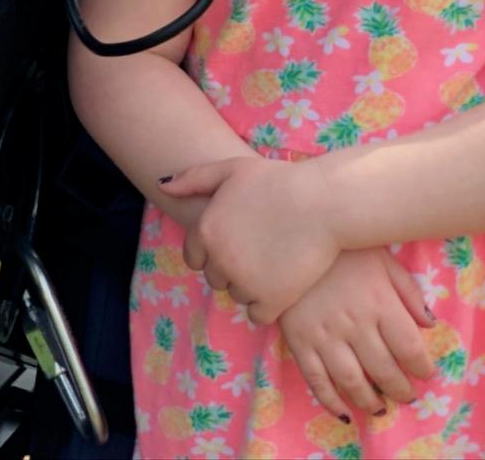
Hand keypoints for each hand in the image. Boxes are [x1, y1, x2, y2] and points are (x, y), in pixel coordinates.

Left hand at [162, 155, 339, 322]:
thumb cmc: (278, 181)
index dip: (213, 250)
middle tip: (259, 247)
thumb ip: (193, 178)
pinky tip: (283, 280)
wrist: (322, 203)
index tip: (237, 240)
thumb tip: (162, 185)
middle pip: (216, 278)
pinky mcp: (271, 301)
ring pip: (237, 296)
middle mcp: (219, 260)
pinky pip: (258, 315)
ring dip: (251, 285)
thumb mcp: (231, 169)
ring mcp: (244, 283)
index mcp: (206, 230)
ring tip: (274, 259)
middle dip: (232, 267)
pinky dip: (269, 303)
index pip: (194, 257)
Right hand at [278, 249, 435, 423]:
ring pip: (352, 383)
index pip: (410, 348)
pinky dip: (331, 403)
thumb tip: (430, 325)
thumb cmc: (343, 248)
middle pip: (384, 371)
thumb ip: (408, 291)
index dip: (422, 368)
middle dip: (401, 390)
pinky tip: (344, 412)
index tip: (425, 374)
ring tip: (380, 407)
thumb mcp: (382, 258)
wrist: (292, 235)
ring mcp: (325, 335)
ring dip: (370, 402)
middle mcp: (355, 324)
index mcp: (379, 301)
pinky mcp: (299, 342)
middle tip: (406, 396)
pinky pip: (317, 381)